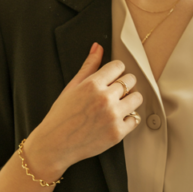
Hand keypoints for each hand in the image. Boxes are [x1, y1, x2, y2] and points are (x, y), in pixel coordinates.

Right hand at [25, 43, 142, 178]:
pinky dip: (128, 119)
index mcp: (92, 84)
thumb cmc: (61, 116)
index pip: (119, 66)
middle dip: (124, 84)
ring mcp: (113, 116)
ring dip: (130, 100)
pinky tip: (116, 119)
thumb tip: (98, 47)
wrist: (55, 145)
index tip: (111, 79)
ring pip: (137, 98)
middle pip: (131, 80)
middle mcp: (105, 98)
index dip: (115, 72)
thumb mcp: (71, 87)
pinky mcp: (118, 133)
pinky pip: (135, 119)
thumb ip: (88, 66)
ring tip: (118, 105)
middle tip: (114, 93)